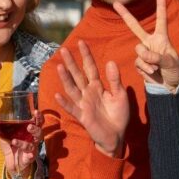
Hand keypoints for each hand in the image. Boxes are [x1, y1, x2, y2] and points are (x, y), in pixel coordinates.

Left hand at [0, 110, 42, 178]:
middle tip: (29, 126)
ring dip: (24, 143)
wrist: (12, 163)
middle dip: (35, 128)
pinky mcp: (30, 158)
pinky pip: (30, 156)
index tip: (36, 111)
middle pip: (39, 132)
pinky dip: (29, 155)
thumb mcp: (4, 135)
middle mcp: (32, 138)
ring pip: (32, 144)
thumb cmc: (11, 146)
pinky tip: (28, 155)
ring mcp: (32, 148)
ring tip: (14, 141)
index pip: (37, 122)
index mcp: (28, 131)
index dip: (38, 117)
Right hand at [55, 41, 128, 157]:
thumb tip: (110, 62)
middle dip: (71, 63)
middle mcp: (88, 93)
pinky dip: (65, 103)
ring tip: (60, 67)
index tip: (81, 42)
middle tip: (64, 49)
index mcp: (97, 86)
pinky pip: (73, 108)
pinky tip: (58, 95)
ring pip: (73, 89)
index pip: (90, 68)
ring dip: (66, 78)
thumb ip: (114, 80)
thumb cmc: (118, 115)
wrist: (117, 136)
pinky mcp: (83, 117)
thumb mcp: (120, 95)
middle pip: (78, 75)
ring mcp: (84, 104)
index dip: (86, 56)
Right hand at [113, 0, 178, 89]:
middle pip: (135, 27)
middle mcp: (151, 43)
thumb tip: (142, 53)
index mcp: (161, 38)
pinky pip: (138, 63)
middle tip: (116, 4)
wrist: (171, 86)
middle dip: (126, 15)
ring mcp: (144, 53)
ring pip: (138, 51)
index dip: (160, 6)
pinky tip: (153, 73)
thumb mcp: (170, 62)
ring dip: (147, 61)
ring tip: (157, 68)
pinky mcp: (139, 63)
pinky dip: (145, 69)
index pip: (161, 20)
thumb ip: (156, 57)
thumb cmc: (175, 71)